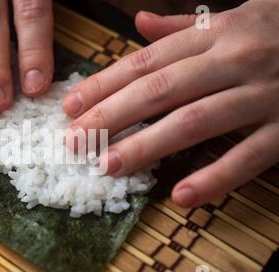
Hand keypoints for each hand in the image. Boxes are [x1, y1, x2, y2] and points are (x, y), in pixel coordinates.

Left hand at [63, 0, 278, 207]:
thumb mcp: (235, 17)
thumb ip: (185, 26)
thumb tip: (138, 24)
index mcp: (216, 34)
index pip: (146, 61)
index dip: (105, 84)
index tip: (70, 107)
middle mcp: (234, 60)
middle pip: (160, 90)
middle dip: (112, 116)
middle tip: (75, 141)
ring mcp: (263, 95)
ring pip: (195, 122)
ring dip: (148, 146)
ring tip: (109, 166)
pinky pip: (249, 157)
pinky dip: (215, 178)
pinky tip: (181, 196)